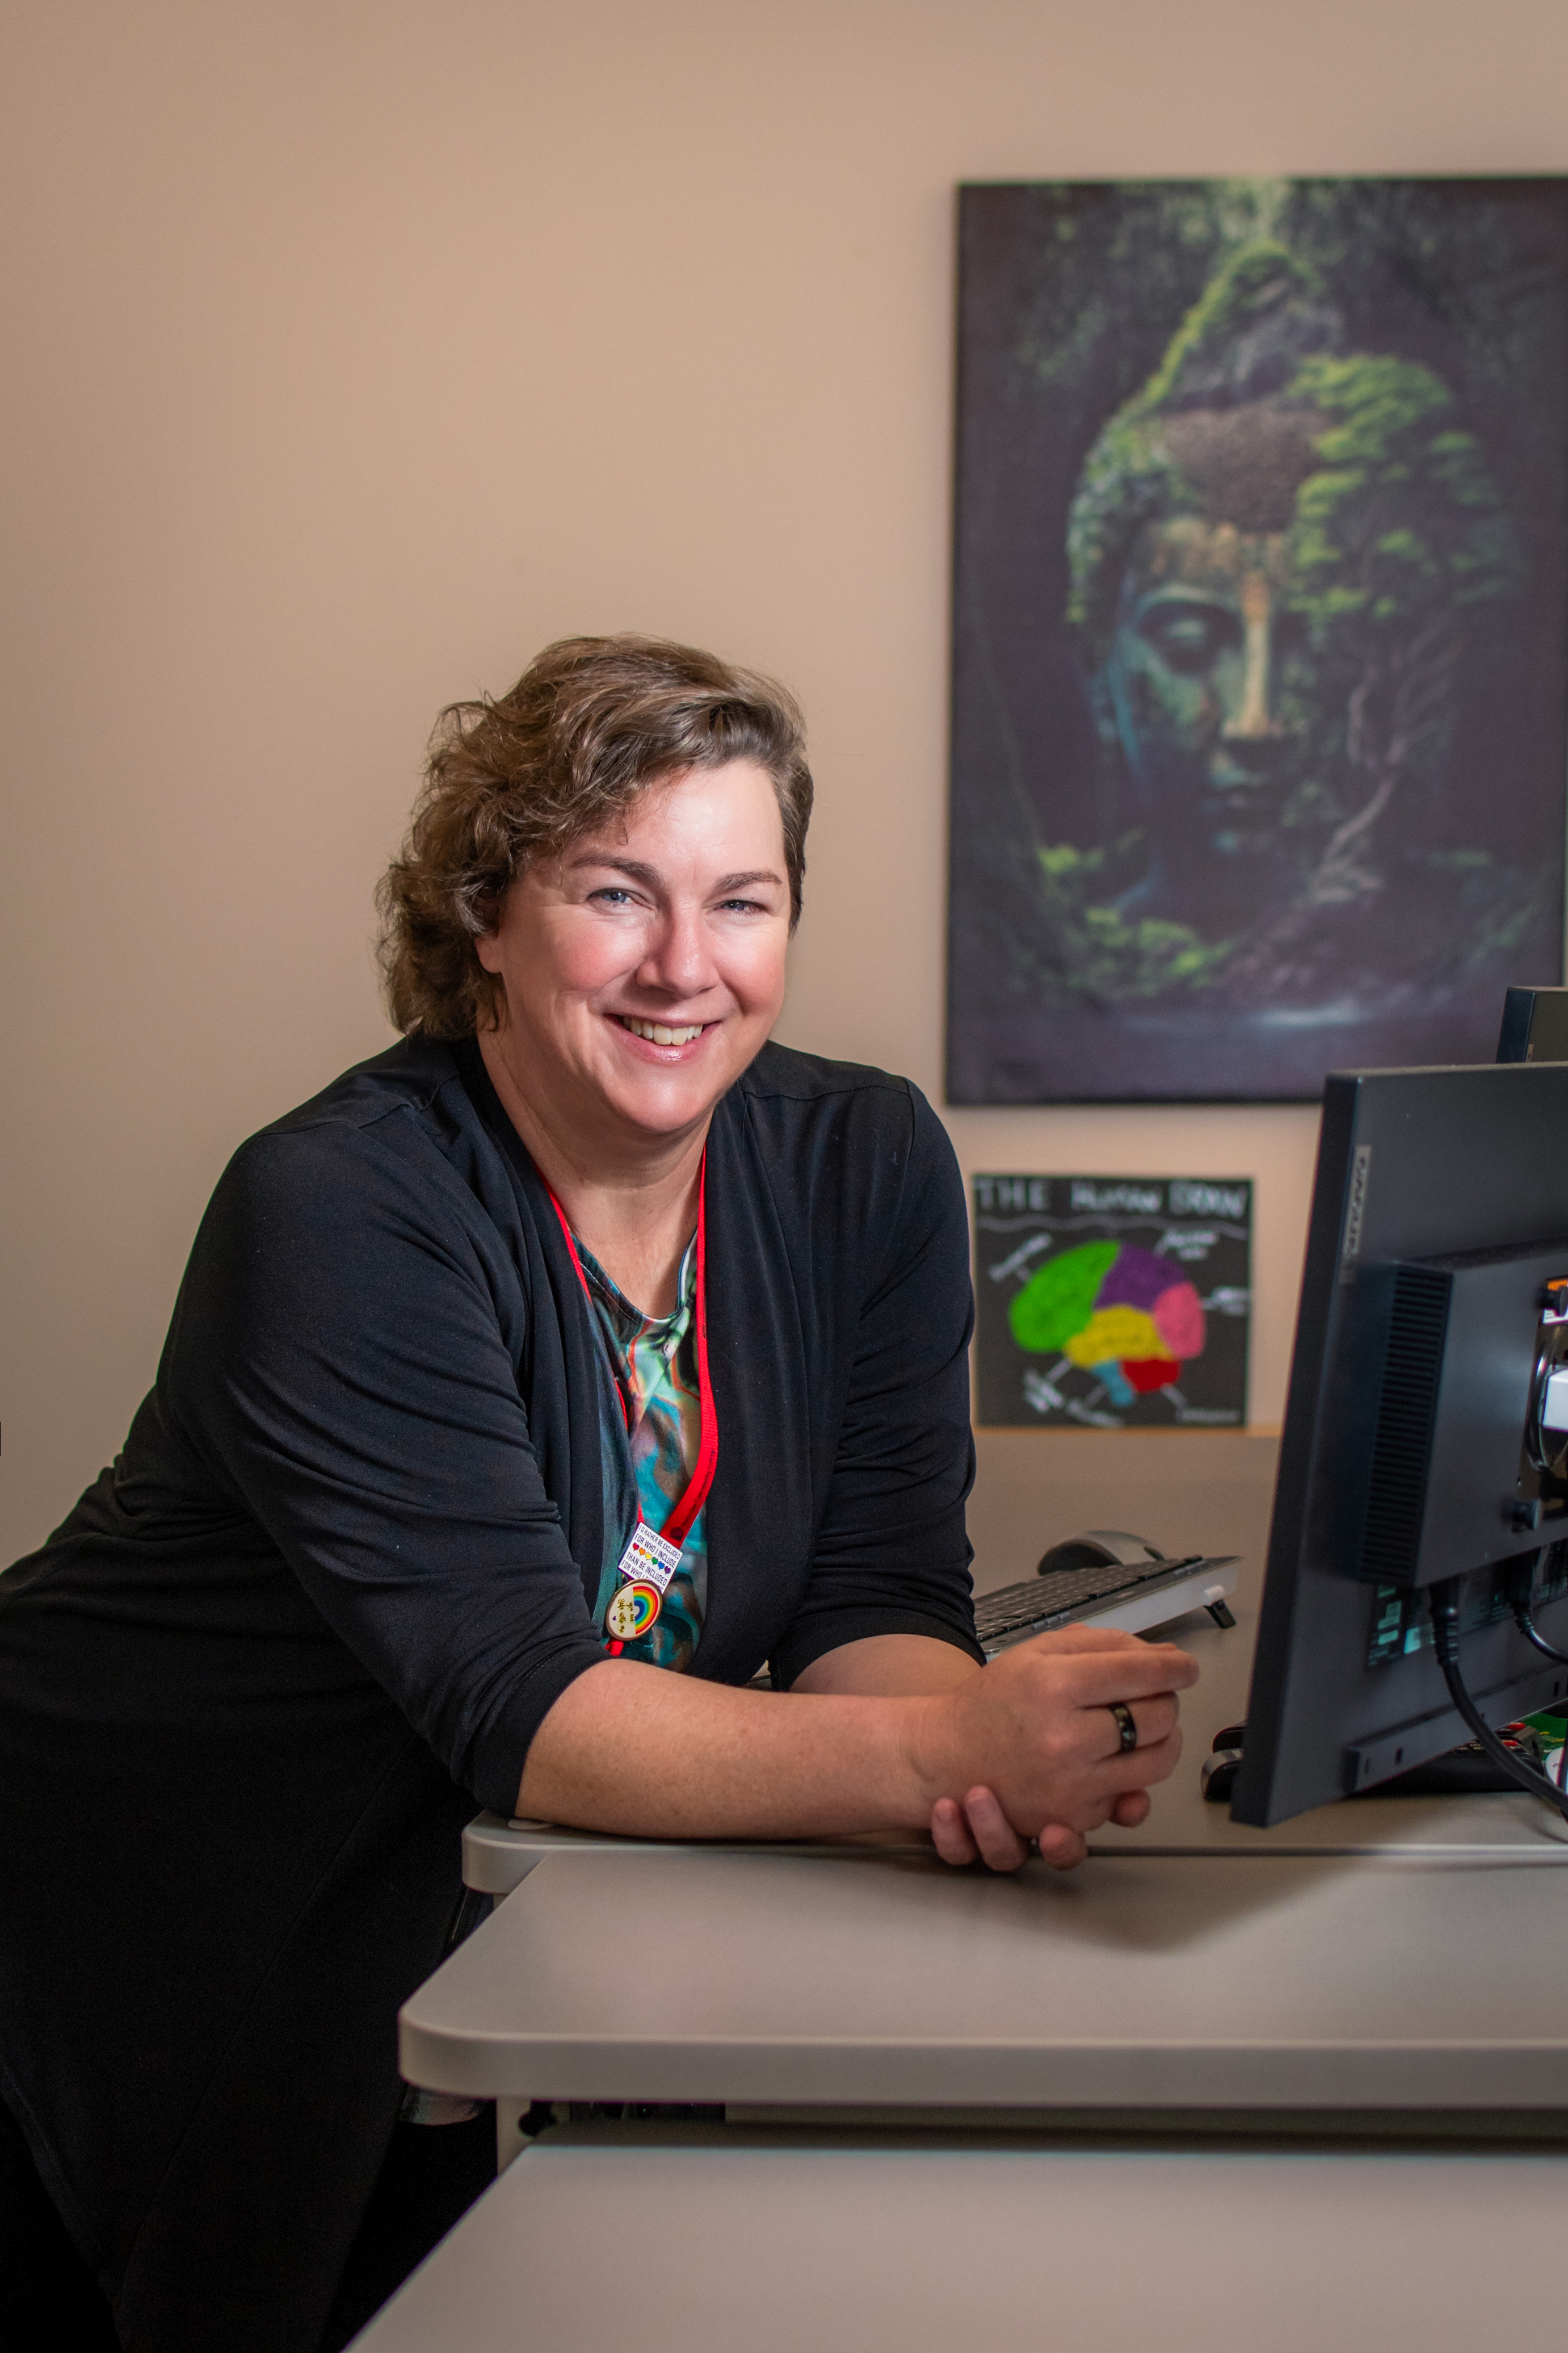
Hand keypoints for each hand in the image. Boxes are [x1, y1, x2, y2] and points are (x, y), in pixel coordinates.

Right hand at [918, 1623, 1196, 1870]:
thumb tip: (1163, 1655)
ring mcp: (1072, 1785)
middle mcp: (1065, 1739)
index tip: (1184, 1667)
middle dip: (1168, 1702)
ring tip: (1144, 1727)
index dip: (1175, 1667)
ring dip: (1163, 1740)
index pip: (1141, 1673)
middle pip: (1158, 1717)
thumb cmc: (992, 1703)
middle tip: (1157, 1695)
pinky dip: (1131, 1775)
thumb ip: (1102, 1645)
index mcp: (1054, 1687)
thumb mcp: (1037, 1653)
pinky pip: (1130, 1794)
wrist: (946, 1756)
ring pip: (1156, 1762)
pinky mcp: (1075, 1817)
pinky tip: (1112, 1758)